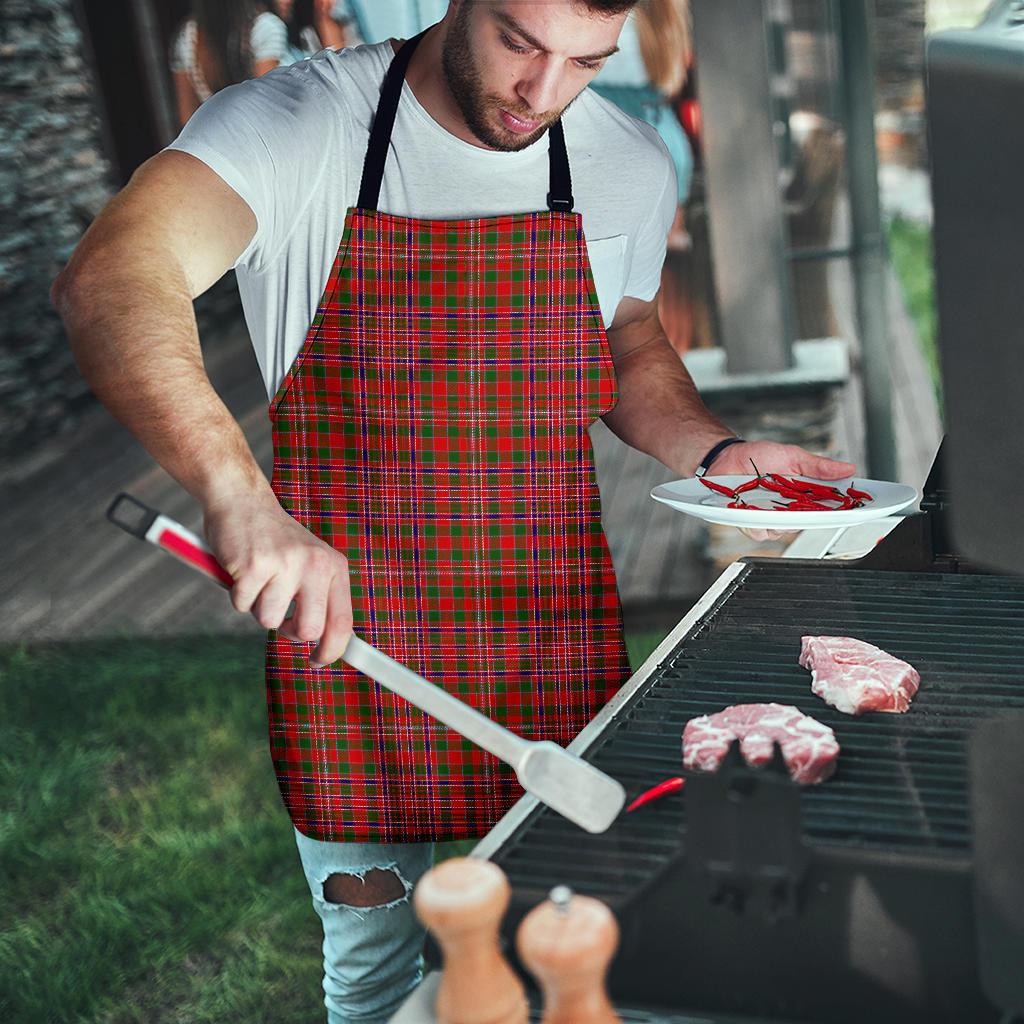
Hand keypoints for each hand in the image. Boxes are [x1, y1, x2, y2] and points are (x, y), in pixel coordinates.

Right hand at [203, 492, 352, 666]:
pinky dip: (237, 594)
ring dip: (258, 607)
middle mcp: (315, 564)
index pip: (342, 621)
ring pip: (269, 621)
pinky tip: (242, 570)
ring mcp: (285, 564)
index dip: (332, 650)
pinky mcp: (254, 565)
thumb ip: (320, 598)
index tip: (318, 662)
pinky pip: (242, 605)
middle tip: (279, 613)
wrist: (243, 501)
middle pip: (309, 630)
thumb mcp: (310, 563)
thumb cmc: (275, 541)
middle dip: (289, 631)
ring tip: (259, 579)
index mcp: (334, 567)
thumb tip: (326, 644)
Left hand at [708, 440, 856, 542]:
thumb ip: (819, 466)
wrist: (727, 457)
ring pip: (784, 531)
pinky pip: (761, 532)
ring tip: (772, 499)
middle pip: (809, 523)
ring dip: (780, 517)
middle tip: (806, 502)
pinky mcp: (751, 523)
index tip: (858, 509)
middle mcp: (790, 510)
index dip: (844, 511)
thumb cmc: (758, 457)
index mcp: (804, 495)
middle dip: (811, 515)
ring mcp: (770, 518)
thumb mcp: (793, 456)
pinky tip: (753, 508)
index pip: (829, 508)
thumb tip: (848, 468)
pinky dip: (758, 521)